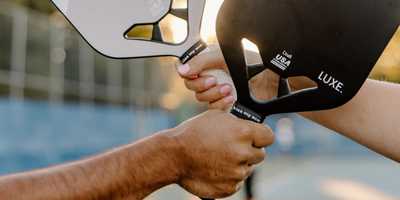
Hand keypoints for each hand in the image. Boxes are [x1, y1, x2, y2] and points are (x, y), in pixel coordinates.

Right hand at [170, 110, 273, 197]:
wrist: (174, 155)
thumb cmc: (194, 132)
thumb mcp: (217, 116)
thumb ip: (239, 122)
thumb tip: (251, 126)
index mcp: (244, 133)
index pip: (269, 137)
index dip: (261, 136)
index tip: (256, 137)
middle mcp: (243, 153)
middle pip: (260, 154)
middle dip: (249, 150)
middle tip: (232, 147)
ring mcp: (237, 173)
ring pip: (247, 169)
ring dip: (238, 164)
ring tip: (218, 157)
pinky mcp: (229, 188)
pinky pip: (237, 182)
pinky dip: (229, 177)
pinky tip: (215, 168)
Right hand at [177, 44, 314, 109]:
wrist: (270, 78)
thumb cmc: (250, 63)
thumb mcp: (223, 56)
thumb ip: (201, 61)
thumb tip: (181, 70)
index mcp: (208, 63)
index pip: (187, 72)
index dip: (190, 76)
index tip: (199, 76)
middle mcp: (210, 77)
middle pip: (192, 87)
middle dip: (203, 86)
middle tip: (215, 81)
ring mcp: (217, 91)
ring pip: (202, 99)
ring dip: (213, 95)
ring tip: (228, 89)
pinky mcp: (225, 104)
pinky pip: (213, 109)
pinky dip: (220, 104)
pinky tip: (231, 99)